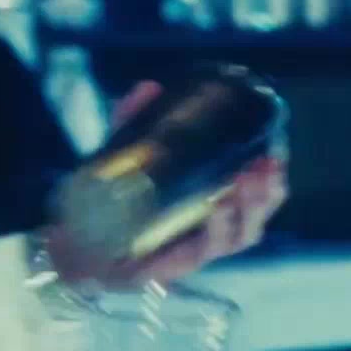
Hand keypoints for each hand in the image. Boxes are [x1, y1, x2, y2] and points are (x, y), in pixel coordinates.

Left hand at [50, 81, 288, 284]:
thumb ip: (132, 121)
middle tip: (267, 164)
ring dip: (251, 207)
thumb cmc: (105, 205)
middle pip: (258, 213)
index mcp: (209, 201)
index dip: (271, 173)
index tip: (275, 149)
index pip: (254, 190)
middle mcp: (212, 226)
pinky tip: (217, 205)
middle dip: (269, 189)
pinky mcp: (180, 264)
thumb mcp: (121, 154)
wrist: (75, 246)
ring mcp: (198, 247)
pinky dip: (218, 226)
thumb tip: (149, 87)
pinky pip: (210, 248)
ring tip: (247, 182)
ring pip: (243, 233)